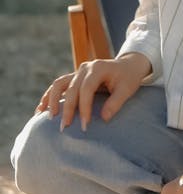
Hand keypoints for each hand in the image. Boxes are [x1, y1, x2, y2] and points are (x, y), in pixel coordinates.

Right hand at [35, 53, 151, 131]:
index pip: (86, 88)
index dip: (84, 107)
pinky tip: (42, 110)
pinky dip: (49, 97)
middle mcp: (85, 68)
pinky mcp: (74, 77)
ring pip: (59, 84)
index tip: (84, 124)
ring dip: (52, 101)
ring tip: (48, 118)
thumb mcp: (127, 89)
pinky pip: (58, 86)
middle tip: (65, 128)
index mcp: (98, 68)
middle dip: (67, 108)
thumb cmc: (129, 77)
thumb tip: (104, 119)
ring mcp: (78, 71)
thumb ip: (116, 102)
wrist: (128, 65)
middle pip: (71, 88)